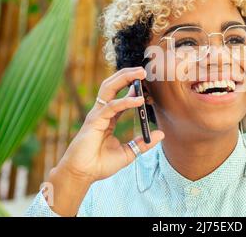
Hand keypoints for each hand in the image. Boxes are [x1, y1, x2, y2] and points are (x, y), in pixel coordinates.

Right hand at [54, 66, 163, 184]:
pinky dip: (126, 101)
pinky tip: (139, 100)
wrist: (83, 175)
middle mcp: (102, 112)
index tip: (149, 88)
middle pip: (113, 86)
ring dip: (124, 78)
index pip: (121, 96)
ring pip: (109, 88)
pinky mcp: (94, 121)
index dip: (135, 89)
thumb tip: (161, 134)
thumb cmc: (100, 164)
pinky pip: (112, 106)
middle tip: (144, 70)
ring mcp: (97, 114)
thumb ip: (143, 143)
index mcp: (109, 118)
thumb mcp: (128, 153)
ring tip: (140, 73)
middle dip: (128, 75)